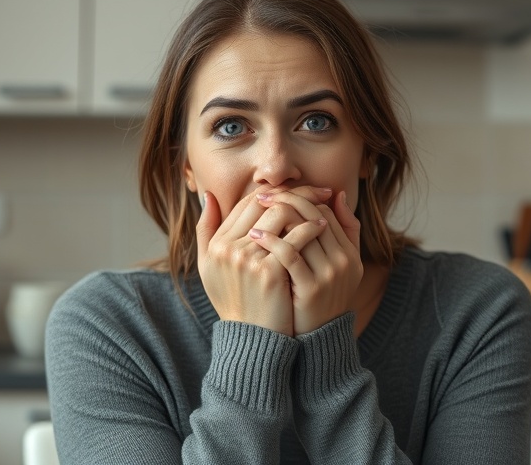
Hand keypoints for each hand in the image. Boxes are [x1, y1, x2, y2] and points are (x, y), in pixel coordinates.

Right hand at [196, 187, 333, 335]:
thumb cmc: (235, 302)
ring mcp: (247, 259)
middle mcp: (227, 248)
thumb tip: (210, 195)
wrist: (252, 340)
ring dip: (305, 206)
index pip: (248, 201)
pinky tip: (323, 226)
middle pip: (265, 202)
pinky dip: (311, 227)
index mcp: (216, 243)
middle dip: (295, 192)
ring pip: (280, 214)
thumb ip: (206, 230)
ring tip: (322, 207)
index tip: (296, 189)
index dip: (276, 191)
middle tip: (318, 190)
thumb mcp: (209, 268)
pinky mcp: (268, 271)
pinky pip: (294, 237)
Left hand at [249, 190, 362, 334]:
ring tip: (255, 211)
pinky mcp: (310, 288)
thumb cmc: (321, 297)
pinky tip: (254, 235)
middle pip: (313, 215)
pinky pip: (289, 254)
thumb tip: (338, 194)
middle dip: (285, 200)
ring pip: (301, 230)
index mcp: (349, 252)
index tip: (276, 194)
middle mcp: (343, 260)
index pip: (323, 210)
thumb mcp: (341, 265)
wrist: (317, 339)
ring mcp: (329, 274)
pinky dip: (271, 240)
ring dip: (275, 215)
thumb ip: (345, 232)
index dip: (299, 198)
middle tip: (261, 195)